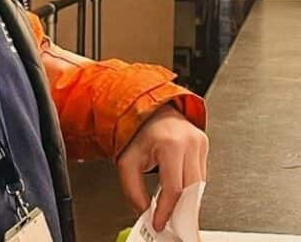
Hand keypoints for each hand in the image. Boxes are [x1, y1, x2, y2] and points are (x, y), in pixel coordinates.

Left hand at [117, 104, 208, 231]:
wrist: (149, 108)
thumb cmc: (137, 130)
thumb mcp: (126, 160)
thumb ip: (132, 189)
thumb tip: (144, 212)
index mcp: (169, 143)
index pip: (173, 188)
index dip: (166, 211)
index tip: (159, 223)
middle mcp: (188, 141)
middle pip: (191, 189)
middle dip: (180, 210)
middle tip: (170, 222)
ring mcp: (199, 141)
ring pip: (199, 184)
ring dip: (186, 199)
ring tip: (172, 207)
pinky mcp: (204, 143)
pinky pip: (201, 174)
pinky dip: (190, 186)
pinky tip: (179, 188)